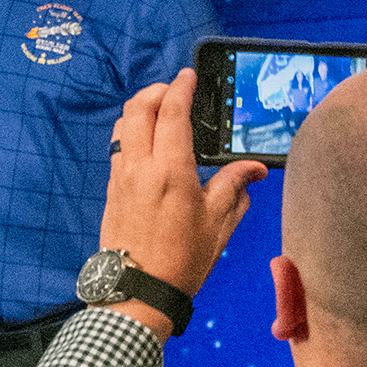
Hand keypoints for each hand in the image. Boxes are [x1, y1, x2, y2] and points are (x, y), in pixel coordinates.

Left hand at [100, 71, 262, 332]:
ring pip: (123, 125)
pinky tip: (147, 144)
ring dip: (140, 110)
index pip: (171, 113)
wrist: (137, 291)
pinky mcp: (112, 190)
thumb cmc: (181, 261)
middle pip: (138, 108)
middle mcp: (140, 167)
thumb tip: (254, 169)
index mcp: (170, 171)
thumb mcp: (218, 224)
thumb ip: (236, 188)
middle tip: (174, 90)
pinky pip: (118, 148)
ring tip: (160, 112)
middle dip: (157, 91)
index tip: (188, 75)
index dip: (180, 87)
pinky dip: (131, 133)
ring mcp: (121, 177)